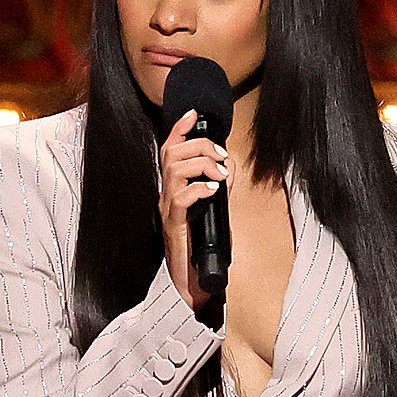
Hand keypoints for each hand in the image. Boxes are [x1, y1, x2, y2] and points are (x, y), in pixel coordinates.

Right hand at [156, 111, 227, 306]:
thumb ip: (219, 186)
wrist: (191, 282)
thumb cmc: (201, 246)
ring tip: (220, 174)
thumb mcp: (214, 209)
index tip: (193, 114)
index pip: (170, 150)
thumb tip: (229, 166)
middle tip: (221, 157)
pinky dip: (198, 188)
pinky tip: (212, 189)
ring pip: (174, 170)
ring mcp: (167, 209)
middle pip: (172, 153)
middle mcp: (167, 195)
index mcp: (175, 188)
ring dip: (201, 164)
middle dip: (199, 145)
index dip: (179, 129)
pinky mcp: (173, 225)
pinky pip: (180, 199)